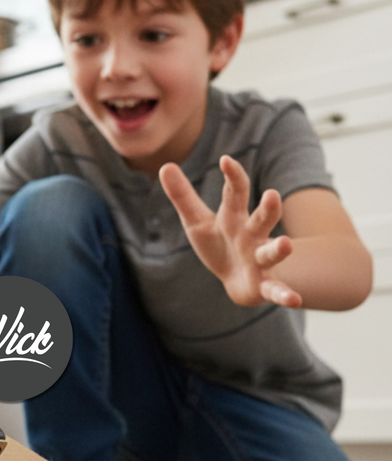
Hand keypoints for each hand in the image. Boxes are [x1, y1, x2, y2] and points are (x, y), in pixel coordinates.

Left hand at [159, 155, 301, 308]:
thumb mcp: (197, 221)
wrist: (236, 281)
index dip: (233, 176)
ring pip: (272, 251)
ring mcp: (260, 259)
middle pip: (263, 218)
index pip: (235, 193)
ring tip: (286, 243)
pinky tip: (294, 301)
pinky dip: (285, 294)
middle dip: (268, 208)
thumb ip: (183, 196)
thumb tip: (165, 166)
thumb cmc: (219, 245)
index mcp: (234, 217)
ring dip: (279, 248)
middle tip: (272, 194)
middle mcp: (252, 235)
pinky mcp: (264, 283)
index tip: (226, 160)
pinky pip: (276, 289)